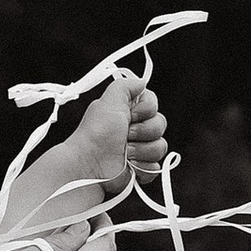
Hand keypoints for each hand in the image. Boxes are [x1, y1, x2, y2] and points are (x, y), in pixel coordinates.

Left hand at [52, 69, 169, 214]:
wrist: (89, 165)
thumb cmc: (95, 134)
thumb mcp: (108, 100)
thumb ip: (125, 85)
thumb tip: (141, 82)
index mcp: (128, 111)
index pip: (153, 105)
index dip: (145, 110)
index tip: (130, 115)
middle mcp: (135, 129)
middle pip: (160, 124)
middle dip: (143, 131)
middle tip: (126, 134)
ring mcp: (139, 149)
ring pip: (160, 146)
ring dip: (141, 149)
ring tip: (125, 152)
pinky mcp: (140, 168)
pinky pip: (156, 166)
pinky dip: (142, 166)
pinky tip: (129, 165)